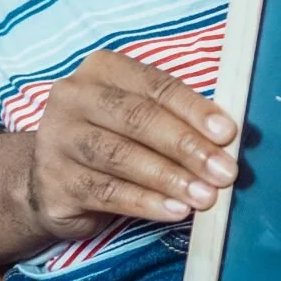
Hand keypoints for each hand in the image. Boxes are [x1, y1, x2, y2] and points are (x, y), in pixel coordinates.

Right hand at [28, 49, 239, 237]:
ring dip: (170, 178)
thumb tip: (228, 139)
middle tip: (224, 172)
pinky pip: (106, 193)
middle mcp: (73, 98)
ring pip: (121, 157)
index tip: (228, 133)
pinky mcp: (52, 183)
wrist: (53, 180)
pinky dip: (145, 203)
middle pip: (138, 119)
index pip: (155, 86)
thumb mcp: (140, 118)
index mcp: (102, 69)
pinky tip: (174, 211)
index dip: (194, 110)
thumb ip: (176, 119)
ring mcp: (56, 140)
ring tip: (205, 196)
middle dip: (187, 147)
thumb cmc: (114, 140)